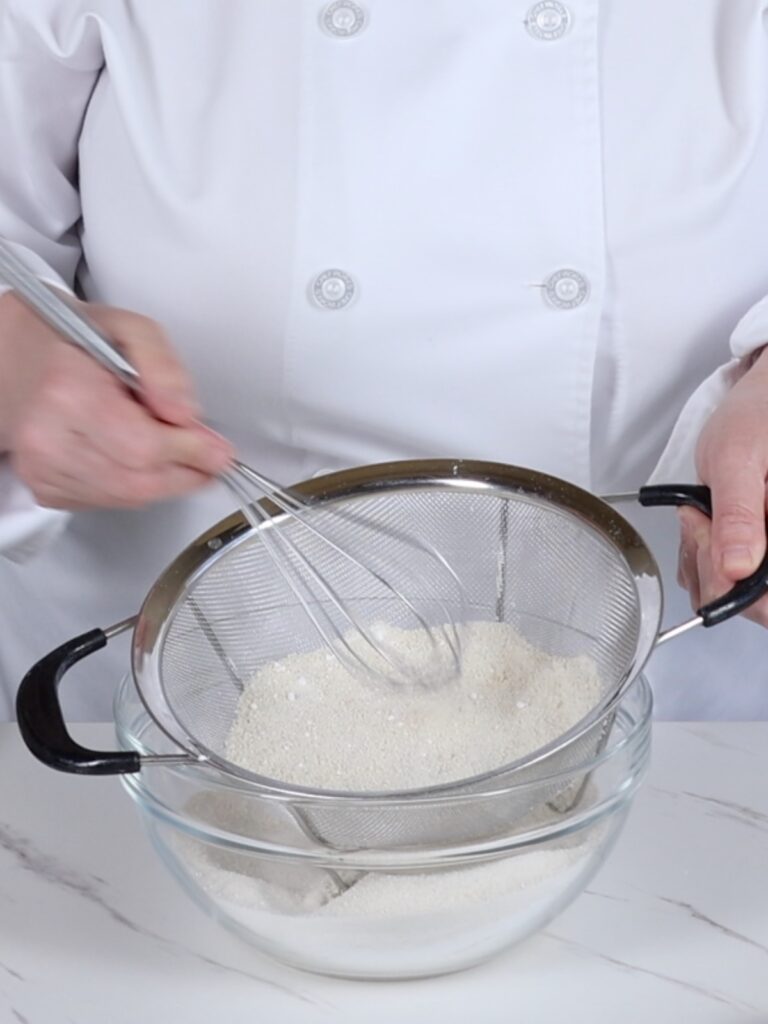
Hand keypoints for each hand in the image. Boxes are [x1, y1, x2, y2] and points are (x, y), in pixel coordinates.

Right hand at [0, 292, 232, 508]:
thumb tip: (185, 413)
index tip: (219, 451)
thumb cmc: (73, 344)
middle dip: (185, 471)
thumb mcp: (130, 329)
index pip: (144, 446)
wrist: (18, 360)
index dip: (191, 453)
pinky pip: (110, 501)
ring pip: (128, 496)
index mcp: (68, 391)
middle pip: (139, 480)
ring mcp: (43, 468)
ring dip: (163, 480)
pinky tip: (135, 458)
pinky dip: (136, 486)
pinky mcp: (46, 488)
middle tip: (208, 457)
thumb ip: (164, 366)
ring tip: (174, 451)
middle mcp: (48, 436)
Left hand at [678, 350, 767, 625]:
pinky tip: (707, 521)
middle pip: (755, 603)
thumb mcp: (739, 459)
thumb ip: (738, 515)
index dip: (733, 586)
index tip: (706, 535)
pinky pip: (727, 573)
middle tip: (700, 518)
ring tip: (706, 513)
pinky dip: (704, 552)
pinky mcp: (758, 550)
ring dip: (705, 557)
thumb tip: (736, 568)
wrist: (764, 401)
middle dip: (713, 566)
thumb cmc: (762, 417)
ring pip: (735, 589)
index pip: (767, 603)